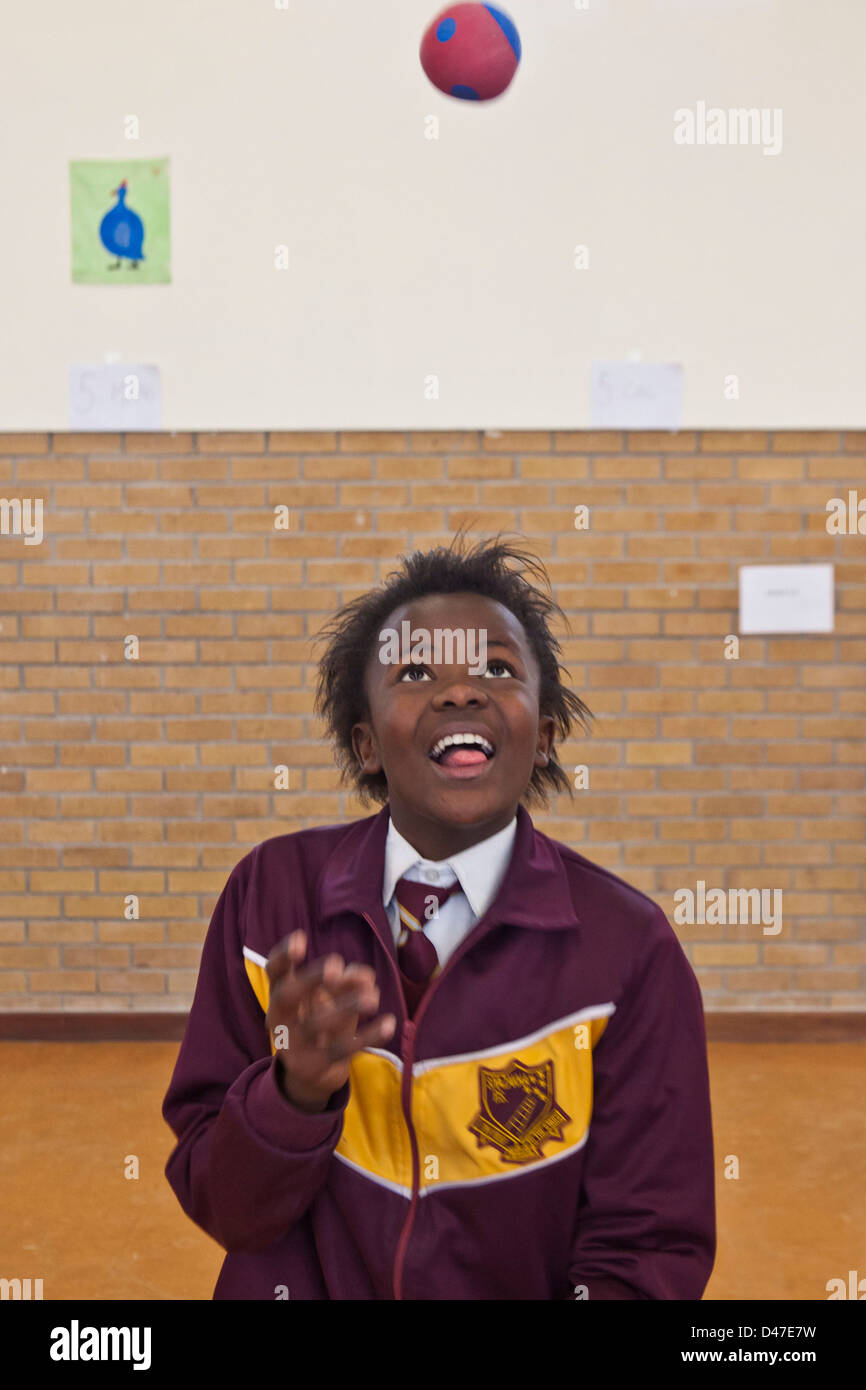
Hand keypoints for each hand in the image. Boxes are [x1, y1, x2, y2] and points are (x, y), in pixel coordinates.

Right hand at [265, 931, 395, 1112]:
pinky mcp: (314, 1065)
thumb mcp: (332, 996)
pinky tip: (389, 1023)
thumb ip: (347, 979)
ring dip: (346, 1007)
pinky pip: (341, 1050)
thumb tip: (366, 976)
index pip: (274, 971)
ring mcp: (294, 1043)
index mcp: (281, 994)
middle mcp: (280, 1018)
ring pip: (316, 1024)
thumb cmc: (320, 1018)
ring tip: (373, 998)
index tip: (300, 938)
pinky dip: (367, 1036)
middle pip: (287, 995)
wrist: (311, 1073)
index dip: (283, 955)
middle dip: (310, 978)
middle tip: (335, 965)